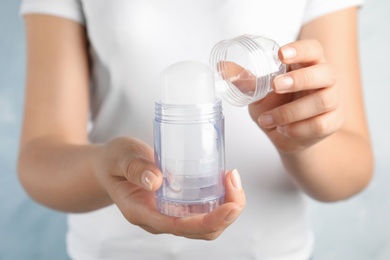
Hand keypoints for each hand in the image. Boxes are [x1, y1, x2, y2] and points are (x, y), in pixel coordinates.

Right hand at [94, 137, 245, 239]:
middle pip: (201, 231)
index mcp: (142, 212)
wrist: (111, 166)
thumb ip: (135, 167)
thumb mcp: (120, 157)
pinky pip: (204, 210)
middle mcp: (159, 219)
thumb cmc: (114, 162)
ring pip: (206, 224)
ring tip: (232, 179)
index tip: (230, 206)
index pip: (180, 227)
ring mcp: (170, 214)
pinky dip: (220, 199)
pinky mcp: (178, 205)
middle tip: (234, 182)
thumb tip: (156, 181)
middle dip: (226, 214)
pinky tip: (224, 180)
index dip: (209, 221)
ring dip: (227, 206)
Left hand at [248, 39, 342, 152]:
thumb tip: (222, 67)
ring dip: (290, 112)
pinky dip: (297, 129)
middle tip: (275, 86)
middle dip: (299, 79)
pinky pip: (320, 124)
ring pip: (323, 101)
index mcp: (307, 64)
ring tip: (267, 119)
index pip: (313, 49)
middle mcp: (325, 79)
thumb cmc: (276, 107)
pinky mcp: (334, 121)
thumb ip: (246, 81)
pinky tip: (283, 130)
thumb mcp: (259, 93)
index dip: (300, 50)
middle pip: (325, 72)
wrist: (288, 135)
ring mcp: (333, 100)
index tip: (281, 55)